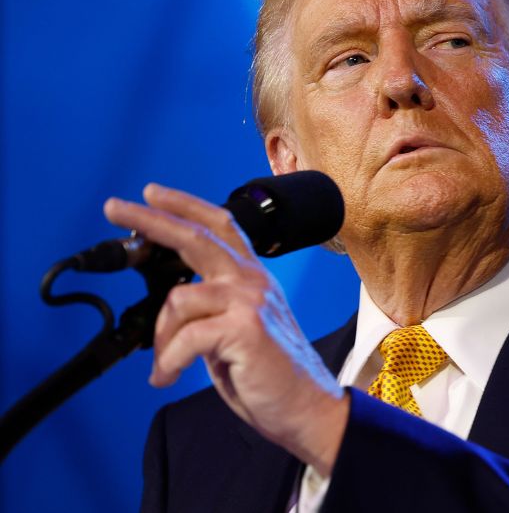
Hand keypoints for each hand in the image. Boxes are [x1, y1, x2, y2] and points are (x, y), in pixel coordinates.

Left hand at [104, 182, 347, 475]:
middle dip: (150, 219)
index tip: (151, 193)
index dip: (184, 206)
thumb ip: (211, 305)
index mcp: (251, 277)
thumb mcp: (234, 328)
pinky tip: (168, 378)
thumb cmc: (267, 372)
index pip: (220, 227)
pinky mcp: (244, 328)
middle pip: (196, 236)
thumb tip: (173, 303)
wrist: (304, 405)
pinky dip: (169, 362)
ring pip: (179, 299)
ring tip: (165, 365)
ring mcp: (250, 301)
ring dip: (161, 339)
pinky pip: (184, 338)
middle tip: (114, 206)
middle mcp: (252, 281)